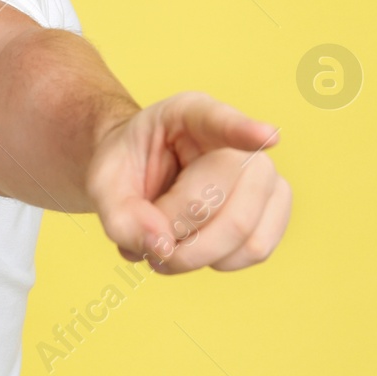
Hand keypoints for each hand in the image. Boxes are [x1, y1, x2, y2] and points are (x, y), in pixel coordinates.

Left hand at [86, 91, 290, 273]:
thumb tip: (162, 246)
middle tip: (149, 238)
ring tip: (165, 247)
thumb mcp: (102, 186)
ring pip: (243, 232)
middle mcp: (234, 139)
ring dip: (196, 255)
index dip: (243, 129)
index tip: (267, 137)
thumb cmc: (125, 172)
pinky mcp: (275, 207)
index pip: (216, 118)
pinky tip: (193, 249)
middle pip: (220, 199)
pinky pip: (257, 248)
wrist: (141, 180)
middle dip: (177, 232)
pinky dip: (219, 261)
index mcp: (187, 114)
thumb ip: (121, 217)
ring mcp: (263, 173)